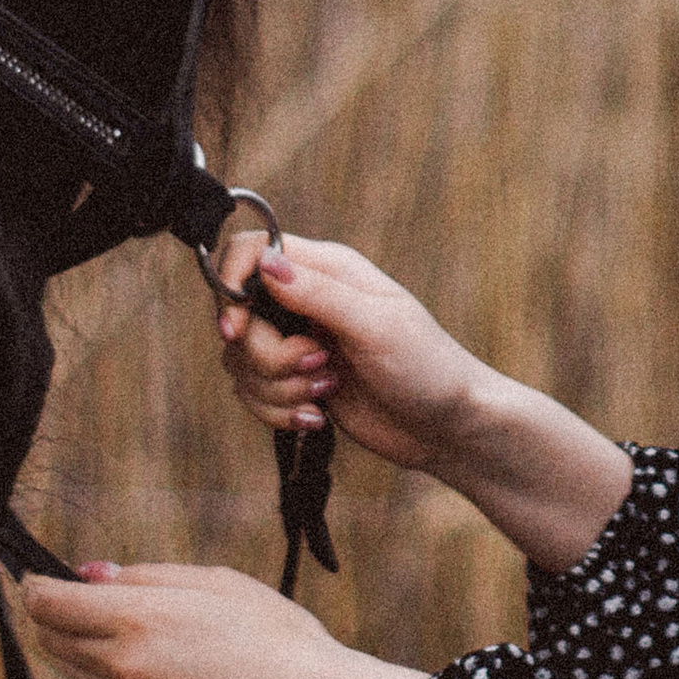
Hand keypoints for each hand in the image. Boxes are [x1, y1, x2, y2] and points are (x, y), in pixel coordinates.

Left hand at [18, 561, 423, 678]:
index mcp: (137, 622)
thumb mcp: (216, 583)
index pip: (47, 605)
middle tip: (83, 597)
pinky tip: (155, 662)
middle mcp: (121, 670)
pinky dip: (110, 676)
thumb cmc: (276, 636)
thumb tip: (88, 574)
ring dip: (80, 647)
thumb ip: (145, 576)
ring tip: (126, 627)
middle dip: (55, 615)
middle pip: (50, 640)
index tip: (41, 576)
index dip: (35, 586)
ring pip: (74, 673)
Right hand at [213, 230, 632, 575]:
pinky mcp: (297, 383)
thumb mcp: (376, 326)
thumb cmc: (427, 368)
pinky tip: (319, 416)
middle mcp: (306, 301)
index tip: (238, 327)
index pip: (249, 251)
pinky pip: (253, 394)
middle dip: (265, 354)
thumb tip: (265, 263)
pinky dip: (277, 412)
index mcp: (327, 270)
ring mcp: (299, 343)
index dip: (229, 284)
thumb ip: (318, 294)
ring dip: (275, 388)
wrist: (449, 427)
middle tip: (317, 364)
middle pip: (236, 315)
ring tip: (328, 391)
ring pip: (240, 360)